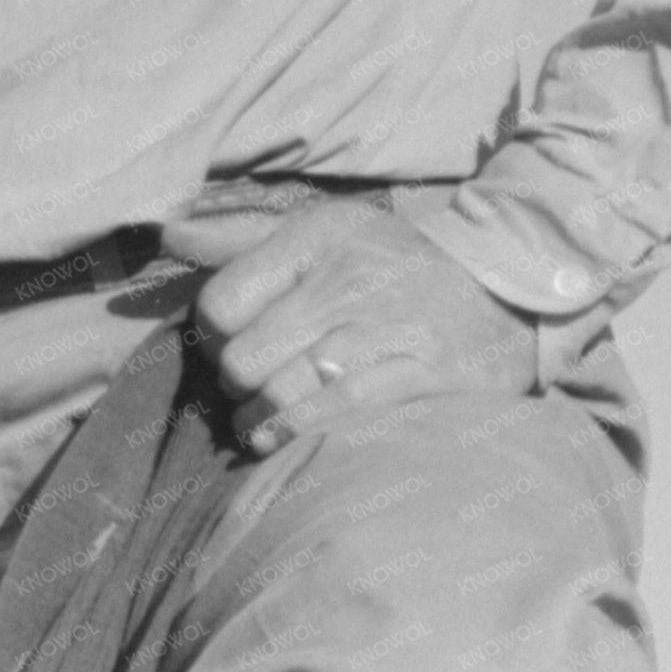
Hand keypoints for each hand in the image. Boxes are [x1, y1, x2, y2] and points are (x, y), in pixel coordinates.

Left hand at [157, 193, 539, 456]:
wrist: (504, 290)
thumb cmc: (390, 264)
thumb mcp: (321, 231)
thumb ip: (241, 238)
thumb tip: (166, 231)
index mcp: (315, 240)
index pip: (222, 301)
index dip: (213, 334)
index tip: (229, 342)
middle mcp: (346, 282)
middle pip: (245, 356)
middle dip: (235, 381)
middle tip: (245, 387)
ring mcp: (384, 333)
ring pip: (284, 391)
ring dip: (258, 418)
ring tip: (257, 422)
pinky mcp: (421, 377)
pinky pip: (337, 414)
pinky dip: (297, 434)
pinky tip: (279, 440)